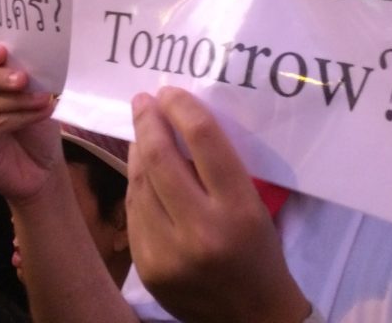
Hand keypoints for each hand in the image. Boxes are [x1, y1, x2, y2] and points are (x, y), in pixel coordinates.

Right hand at [0, 44, 61, 205]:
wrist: (43, 169)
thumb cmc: (37, 128)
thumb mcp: (38, 96)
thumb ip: (31, 79)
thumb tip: (38, 60)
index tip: (2, 51)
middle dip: (0, 77)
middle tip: (23, 79)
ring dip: (18, 100)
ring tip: (43, 100)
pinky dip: (19, 118)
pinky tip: (40, 114)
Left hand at [128, 87, 310, 322]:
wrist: (252, 318)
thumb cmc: (258, 252)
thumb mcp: (253, 205)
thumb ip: (218, 168)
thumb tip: (178, 122)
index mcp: (239, 209)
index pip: (205, 141)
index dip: (183, 108)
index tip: (170, 92)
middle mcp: (203, 230)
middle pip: (162, 159)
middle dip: (148, 122)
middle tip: (144, 101)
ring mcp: (170, 253)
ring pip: (140, 184)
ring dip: (138, 151)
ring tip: (141, 131)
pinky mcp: (148, 268)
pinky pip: (133, 213)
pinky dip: (135, 186)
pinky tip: (140, 170)